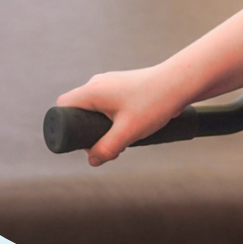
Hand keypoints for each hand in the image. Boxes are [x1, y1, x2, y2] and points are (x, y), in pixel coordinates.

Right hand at [56, 65, 188, 166]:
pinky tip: (131, 128)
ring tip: (124, 138)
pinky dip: (114, 120)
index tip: (80, 142)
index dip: (64, 126)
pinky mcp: (123, 87)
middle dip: (88, 133)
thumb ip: (106, 149)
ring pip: (96, 110)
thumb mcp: (127, 132)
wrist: (179, 83)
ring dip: (104, 128)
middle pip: (79, 111)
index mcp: (93, 90)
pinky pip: (109, 106)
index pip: (63, 105)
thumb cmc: (153, 102)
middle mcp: (99, 84)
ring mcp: (111, 84)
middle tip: (108, 146)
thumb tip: (92, 160)